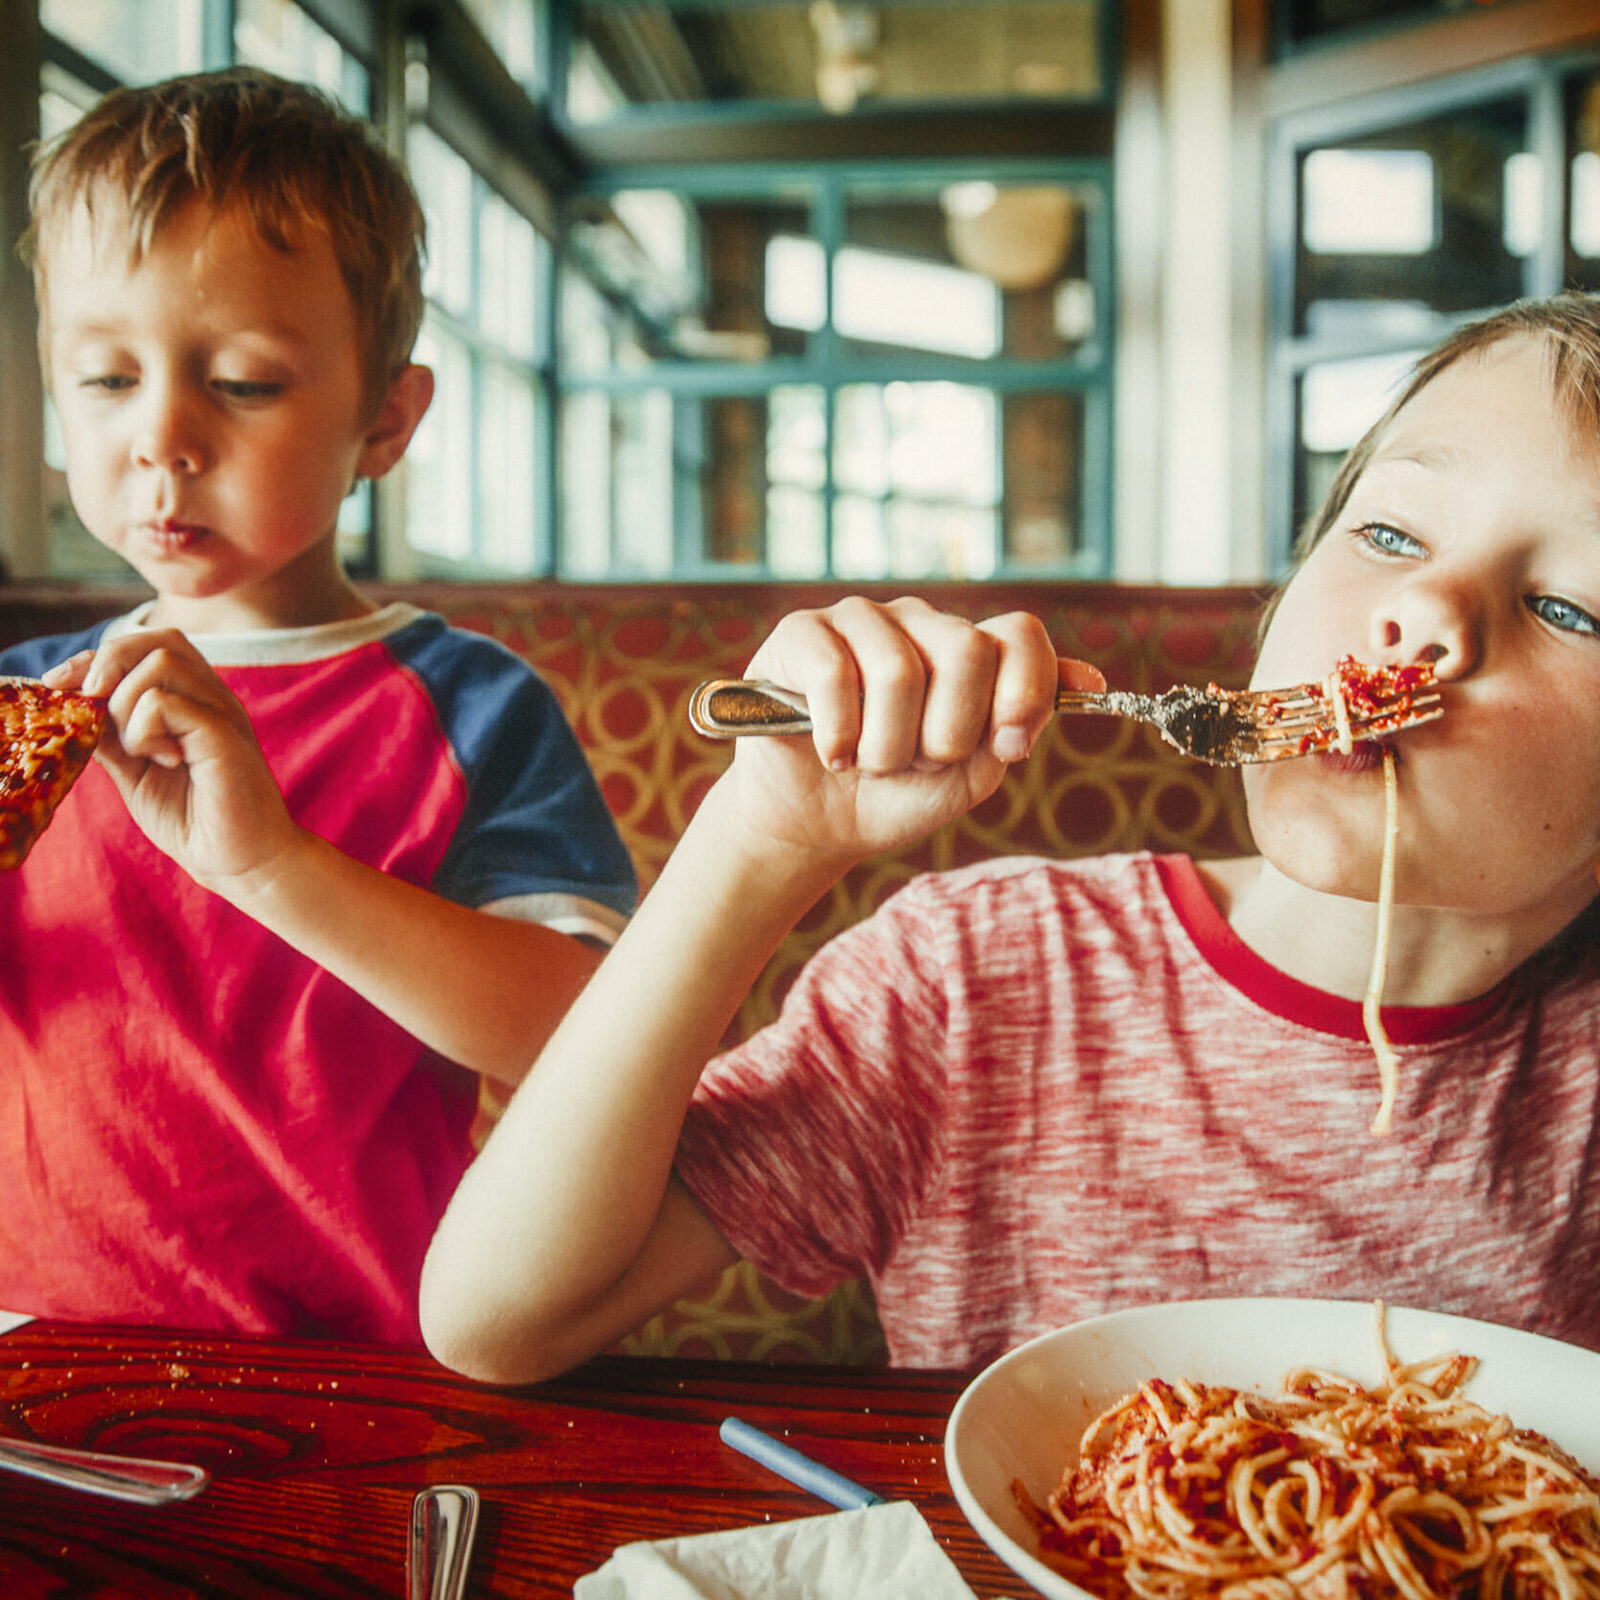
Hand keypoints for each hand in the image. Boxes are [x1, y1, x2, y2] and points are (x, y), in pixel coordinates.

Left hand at [45, 631, 300, 891]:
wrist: (240, 862)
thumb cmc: (194, 819)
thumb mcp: (134, 771)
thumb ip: (112, 736)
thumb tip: (76, 705)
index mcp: (193, 700)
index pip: (145, 645)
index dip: (96, 657)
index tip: (60, 686)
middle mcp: (212, 697)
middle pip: (156, 639)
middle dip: (106, 664)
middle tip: (92, 707)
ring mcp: (222, 712)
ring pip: (160, 661)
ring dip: (125, 704)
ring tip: (138, 749)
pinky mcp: (224, 736)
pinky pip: (166, 703)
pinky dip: (144, 731)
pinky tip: (162, 761)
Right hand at [717, 596, 1102, 866]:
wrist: (818, 825)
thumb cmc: (898, 794)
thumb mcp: (972, 770)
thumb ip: (1021, 723)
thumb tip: (1091, 681)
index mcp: (968, 649)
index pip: (1020, 636)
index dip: (1025, 692)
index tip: (1006, 747)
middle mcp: (919, 623)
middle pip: (966, 652)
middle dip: (946, 735)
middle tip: (918, 763)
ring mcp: (859, 620)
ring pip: (898, 672)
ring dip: (886, 747)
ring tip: (870, 763)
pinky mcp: (801, 634)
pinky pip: (834, 673)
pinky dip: (838, 734)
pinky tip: (832, 753)